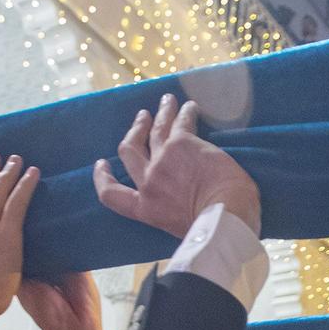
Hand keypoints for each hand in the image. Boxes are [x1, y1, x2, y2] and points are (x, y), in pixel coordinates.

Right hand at [93, 94, 260, 238]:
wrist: (226, 213)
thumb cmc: (213, 228)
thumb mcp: (179, 228)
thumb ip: (169, 212)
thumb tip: (183, 202)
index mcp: (146, 209)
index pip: (111, 194)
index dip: (102, 178)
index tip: (102, 164)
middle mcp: (148, 183)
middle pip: (130, 150)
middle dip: (135, 132)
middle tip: (142, 119)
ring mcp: (162, 160)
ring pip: (154, 130)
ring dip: (160, 113)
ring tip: (167, 102)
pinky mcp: (181, 143)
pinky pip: (180, 122)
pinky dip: (184, 112)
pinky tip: (190, 106)